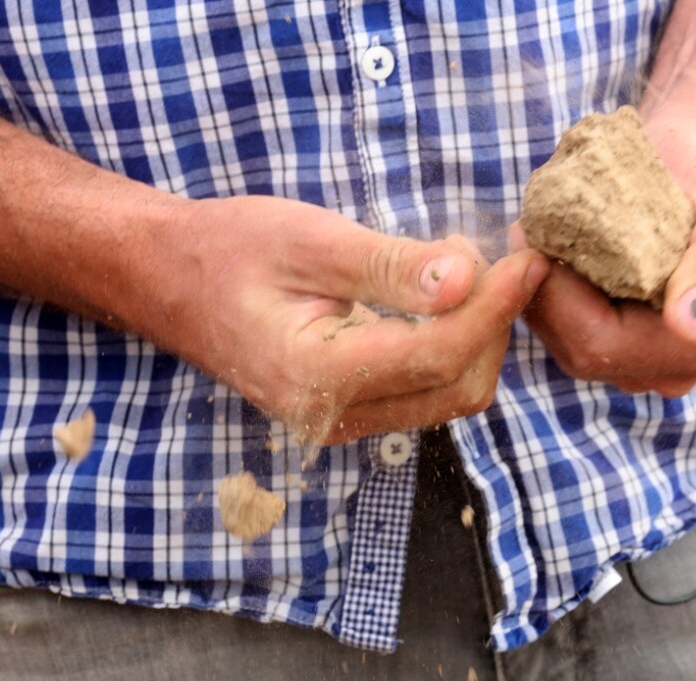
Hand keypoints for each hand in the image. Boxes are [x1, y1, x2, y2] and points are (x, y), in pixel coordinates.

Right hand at [149, 196, 548, 445]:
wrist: (165, 280)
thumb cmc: (227, 249)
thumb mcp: (311, 241)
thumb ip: (391, 266)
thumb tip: (470, 279)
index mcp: (319, 376)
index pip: (440, 354)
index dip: (496, 307)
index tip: (530, 258)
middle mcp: (333, 417)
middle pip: (457, 387)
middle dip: (494, 325)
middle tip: (506, 259)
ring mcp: (340, 423)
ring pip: (447, 396)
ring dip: (477, 339)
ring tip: (479, 272)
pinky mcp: (346, 412)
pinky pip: (423, 393)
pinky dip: (451, 349)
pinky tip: (448, 300)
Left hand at [517, 114, 695, 396]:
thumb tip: (690, 325)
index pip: (601, 342)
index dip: (554, 294)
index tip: (529, 233)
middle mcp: (678, 372)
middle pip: (579, 350)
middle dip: (543, 292)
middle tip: (521, 231)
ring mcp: (645, 368)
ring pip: (568, 345)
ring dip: (543, 294)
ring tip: (534, 237)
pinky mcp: (619, 353)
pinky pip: (568, 336)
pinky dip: (551, 296)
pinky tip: (548, 254)